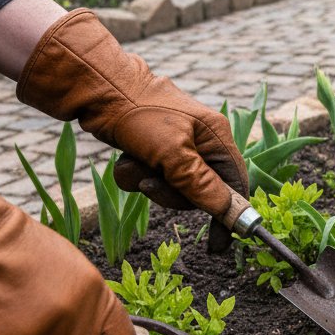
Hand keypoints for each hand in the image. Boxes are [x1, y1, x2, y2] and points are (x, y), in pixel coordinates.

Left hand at [16, 9, 248, 222]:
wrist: (99, 89)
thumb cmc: (141, 114)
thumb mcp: (173, 154)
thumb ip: (201, 184)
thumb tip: (228, 211)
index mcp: (217, 138)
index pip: (235, 184)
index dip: (228, 214)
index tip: (219, 245)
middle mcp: (202, 142)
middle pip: (200, 191)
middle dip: (171, 193)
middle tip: (150, 183)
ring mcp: (177, 146)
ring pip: (170, 187)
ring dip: (147, 182)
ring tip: (134, 162)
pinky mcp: (153, 150)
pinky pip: (150, 178)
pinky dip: (134, 174)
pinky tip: (125, 157)